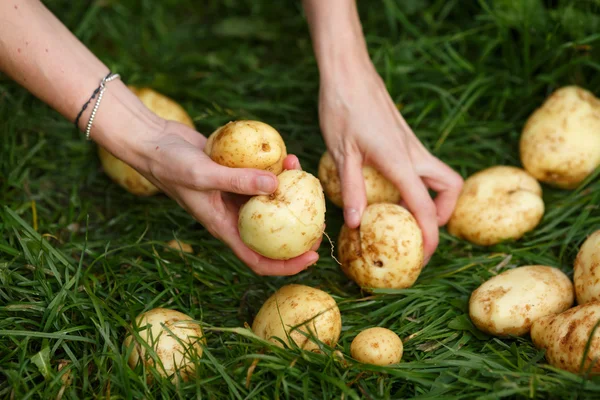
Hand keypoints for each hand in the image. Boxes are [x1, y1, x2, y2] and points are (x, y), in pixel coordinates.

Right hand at [127, 120, 320, 275]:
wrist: (154, 142)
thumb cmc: (171, 165)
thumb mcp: (204, 174)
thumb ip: (238, 180)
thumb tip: (278, 185)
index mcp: (224, 227)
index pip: (258, 259)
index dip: (286, 265)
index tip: (311, 258)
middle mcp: (233, 216)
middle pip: (271, 233)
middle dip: (297, 228)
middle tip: (321, 215)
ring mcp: (235, 195)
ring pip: (270, 201)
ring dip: (289, 190)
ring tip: (300, 169)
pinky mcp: (236, 175)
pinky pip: (262, 177)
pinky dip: (276, 169)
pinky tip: (286, 155)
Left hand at [318, 61, 462, 262]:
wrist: (348, 71)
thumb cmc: (342, 107)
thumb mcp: (341, 152)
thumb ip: (352, 188)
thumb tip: (356, 223)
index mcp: (400, 161)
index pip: (425, 207)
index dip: (429, 236)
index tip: (423, 258)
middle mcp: (414, 153)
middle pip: (451, 187)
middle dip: (443, 212)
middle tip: (418, 228)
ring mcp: (411, 144)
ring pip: (440, 175)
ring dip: (433, 197)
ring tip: (403, 213)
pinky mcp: (404, 138)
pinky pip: (422, 165)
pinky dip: (417, 182)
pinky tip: (389, 187)